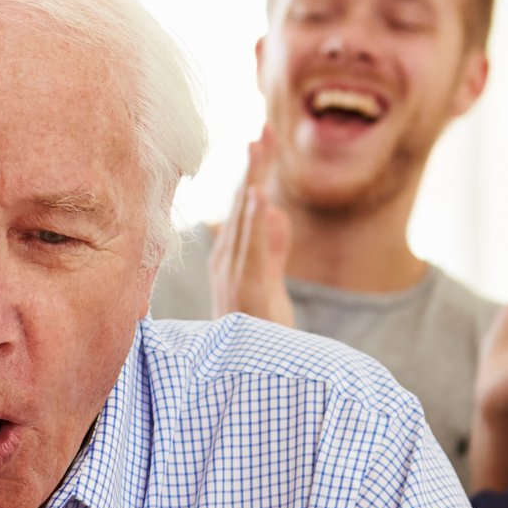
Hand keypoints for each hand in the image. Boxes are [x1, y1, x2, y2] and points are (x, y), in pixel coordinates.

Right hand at [206, 128, 292, 324]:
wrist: (247, 380)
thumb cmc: (256, 334)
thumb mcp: (269, 284)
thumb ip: (273, 249)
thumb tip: (278, 213)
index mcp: (232, 257)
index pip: (246, 205)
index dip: (256, 170)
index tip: (264, 135)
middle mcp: (229, 261)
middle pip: (244, 203)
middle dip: (255, 164)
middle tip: (264, 127)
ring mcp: (235, 275)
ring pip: (245, 219)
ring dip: (253, 179)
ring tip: (259, 145)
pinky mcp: (247, 290)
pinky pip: (251, 249)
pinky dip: (254, 220)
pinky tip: (259, 194)